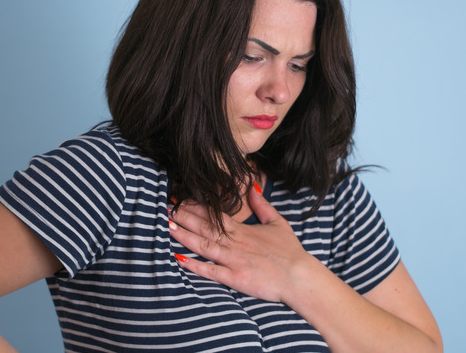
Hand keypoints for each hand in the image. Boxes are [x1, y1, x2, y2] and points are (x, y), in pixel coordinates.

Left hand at [169, 186, 312, 302]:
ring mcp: (234, 261)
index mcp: (243, 230)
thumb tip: (252, 186)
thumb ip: (262, 205)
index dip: (197, 206)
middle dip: (185, 218)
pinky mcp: (235, 278)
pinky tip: (179, 259)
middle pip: (205, 227)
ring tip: (168, 227)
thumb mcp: (277, 222)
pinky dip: (195, 266)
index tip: (181, 199)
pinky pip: (211, 271)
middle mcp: (236, 243)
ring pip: (204, 246)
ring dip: (185, 236)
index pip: (215, 214)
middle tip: (166, 209)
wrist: (299, 277)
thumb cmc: (289, 251)